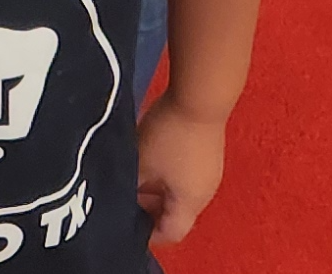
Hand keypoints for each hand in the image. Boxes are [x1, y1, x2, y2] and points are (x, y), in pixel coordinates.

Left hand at [135, 92, 228, 243]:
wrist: (200, 97)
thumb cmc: (168, 136)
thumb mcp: (140, 163)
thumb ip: (130, 187)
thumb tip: (121, 197)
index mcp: (190, 203)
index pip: (170, 234)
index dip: (147, 234)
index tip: (124, 223)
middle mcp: (205, 193)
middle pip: (175, 214)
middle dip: (148, 208)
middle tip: (125, 195)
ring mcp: (210, 172)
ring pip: (179, 193)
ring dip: (156, 189)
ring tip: (134, 174)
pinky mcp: (209, 154)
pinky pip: (185, 175)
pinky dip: (166, 175)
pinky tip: (149, 157)